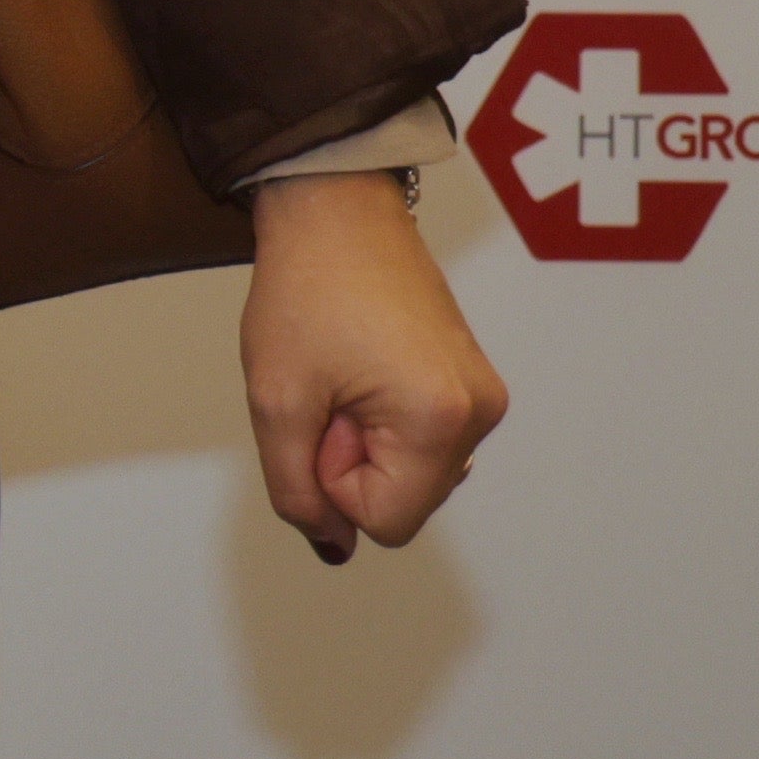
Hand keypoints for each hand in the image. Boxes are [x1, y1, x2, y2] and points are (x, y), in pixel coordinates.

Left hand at [240, 170, 507, 562]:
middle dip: (351, 460)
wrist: (335, 214)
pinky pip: (423, 439)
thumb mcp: (275, 400)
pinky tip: (361, 372)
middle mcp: (481, 413)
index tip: (317, 419)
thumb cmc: (305, 291)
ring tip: (344, 377)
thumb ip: (296, 487)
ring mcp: (483, 397)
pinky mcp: (473, 382)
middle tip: (327, 392)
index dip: (332, 483)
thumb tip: (332, 544)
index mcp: (442, 419)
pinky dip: (383, 421)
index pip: (385, 520)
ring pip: (413, 471)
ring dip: (365, 440)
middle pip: (405, 500)